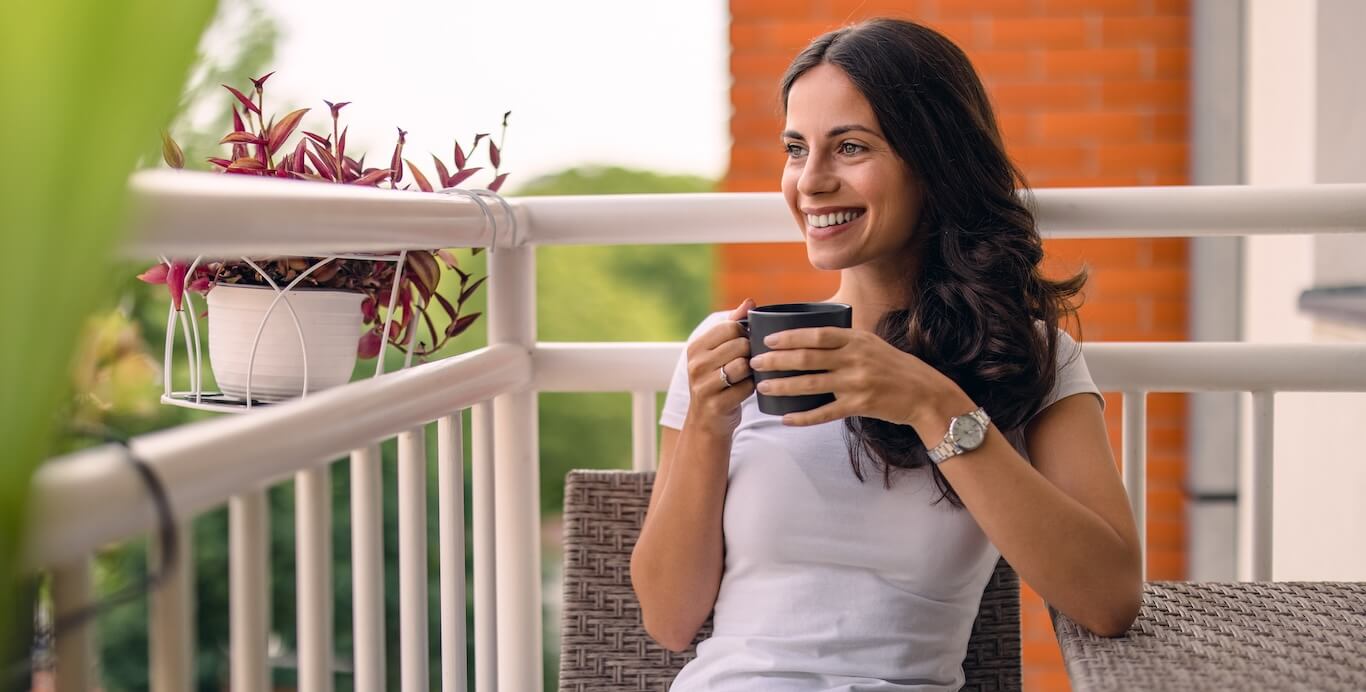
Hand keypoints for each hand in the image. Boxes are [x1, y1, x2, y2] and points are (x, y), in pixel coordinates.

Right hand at [685, 298, 754, 435]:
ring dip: (752, 372)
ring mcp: (703, 385)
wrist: (706, 422)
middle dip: (750, 353)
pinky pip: (747, 387)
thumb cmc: (717, 381)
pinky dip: (751, 389)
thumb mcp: (719, 352)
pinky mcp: (715, 404)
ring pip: (743, 365)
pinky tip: (745, 391)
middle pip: (740, 344)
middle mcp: (695, 364)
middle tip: (748, 363)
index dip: (745, 334)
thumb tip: (750, 301)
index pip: (731, 326)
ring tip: (747, 376)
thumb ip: (733, 324)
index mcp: (696, 347)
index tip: (745, 344)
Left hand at [749, 326, 962, 427]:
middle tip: (754, 362)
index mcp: (856, 340)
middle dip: (776, 360)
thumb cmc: (894, 367)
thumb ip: (845, 341)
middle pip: (807, 357)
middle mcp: (855, 359)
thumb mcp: (872, 344)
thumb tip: (811, 336)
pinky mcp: (860, 406)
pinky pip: (825, 412)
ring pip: (811, 384)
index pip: (816, 334)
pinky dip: (803, 417)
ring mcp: (857, 383)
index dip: (789, 336)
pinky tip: (786, 418)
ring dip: (783, 386)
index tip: (768, 340)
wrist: (925, 394)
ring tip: (763, 386)